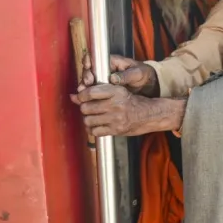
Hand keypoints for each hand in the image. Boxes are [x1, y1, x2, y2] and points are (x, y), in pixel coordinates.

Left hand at [70, 84, 185, 136]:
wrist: (149, 114)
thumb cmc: (132, 101)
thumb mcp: (117, 91)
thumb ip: (96, 92)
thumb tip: (73, 96)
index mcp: (116, 91)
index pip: (90, 92)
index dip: (81, 95)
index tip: (81, 97)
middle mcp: (115, 104)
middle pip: (86, 108)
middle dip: (84, 108)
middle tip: (88, 108)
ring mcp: (116, 119)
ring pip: (88, 120)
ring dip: (88, 119)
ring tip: (93, 117)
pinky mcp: (116, 130)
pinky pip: (95, 131)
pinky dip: (93, 129)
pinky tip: (97, 125)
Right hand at [78, 54, 158, 96]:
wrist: (148, 85)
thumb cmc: (144, 74)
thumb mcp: (138, 73)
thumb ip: (127, 75)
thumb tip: (113, 79)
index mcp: (112, 61)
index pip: (96, 57)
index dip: (89, 60)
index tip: (87, 66)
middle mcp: (105, 69)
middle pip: (89, 70)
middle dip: (86, 76)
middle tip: (87, 82)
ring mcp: (104, 80)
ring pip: (90, 81)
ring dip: (85, 86)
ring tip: (83, 91)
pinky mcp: (105, 90)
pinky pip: (94, 91)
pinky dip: (90, 94)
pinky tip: (87, 99)